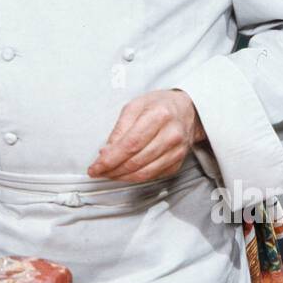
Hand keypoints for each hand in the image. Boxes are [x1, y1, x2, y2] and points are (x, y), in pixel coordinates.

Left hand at [87, 89, 204, 183]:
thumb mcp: (135, 106)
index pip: (130, 144)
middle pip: (136, 161)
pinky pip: (153, 176)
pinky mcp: (177, 162)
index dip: (110, 159)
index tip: (95, 167)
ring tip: (108, 174)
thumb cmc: (159, 105)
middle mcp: (171, 135)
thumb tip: (106, 152)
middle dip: (112, 170)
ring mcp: (176, 151)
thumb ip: (119, 129)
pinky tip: (124, 174)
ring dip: (122, 177)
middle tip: (98, 172)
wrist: (187, 110)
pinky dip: (135, 177)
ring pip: (145, 173)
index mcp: (159, 116)